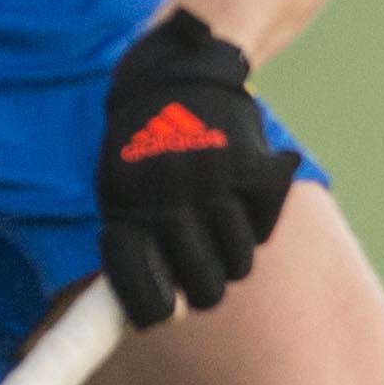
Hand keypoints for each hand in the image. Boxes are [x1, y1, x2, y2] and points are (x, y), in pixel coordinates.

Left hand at [95, 6, 303, 327]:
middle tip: (202, 271)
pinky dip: (257, 219)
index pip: (146, 295)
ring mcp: (216, 185)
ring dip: (231, 252)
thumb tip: (163, 310)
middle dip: (202, 287)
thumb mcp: (118, 186)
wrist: (180, 71)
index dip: (156, 312)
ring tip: (217, 221)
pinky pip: (265, 226)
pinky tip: (239, 193)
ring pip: (239, 262)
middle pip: (205, 290)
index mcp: (129, 210)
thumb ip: (137, 242)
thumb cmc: (144, 140)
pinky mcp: (254, 169)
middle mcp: (171, 201)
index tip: (164, 312)